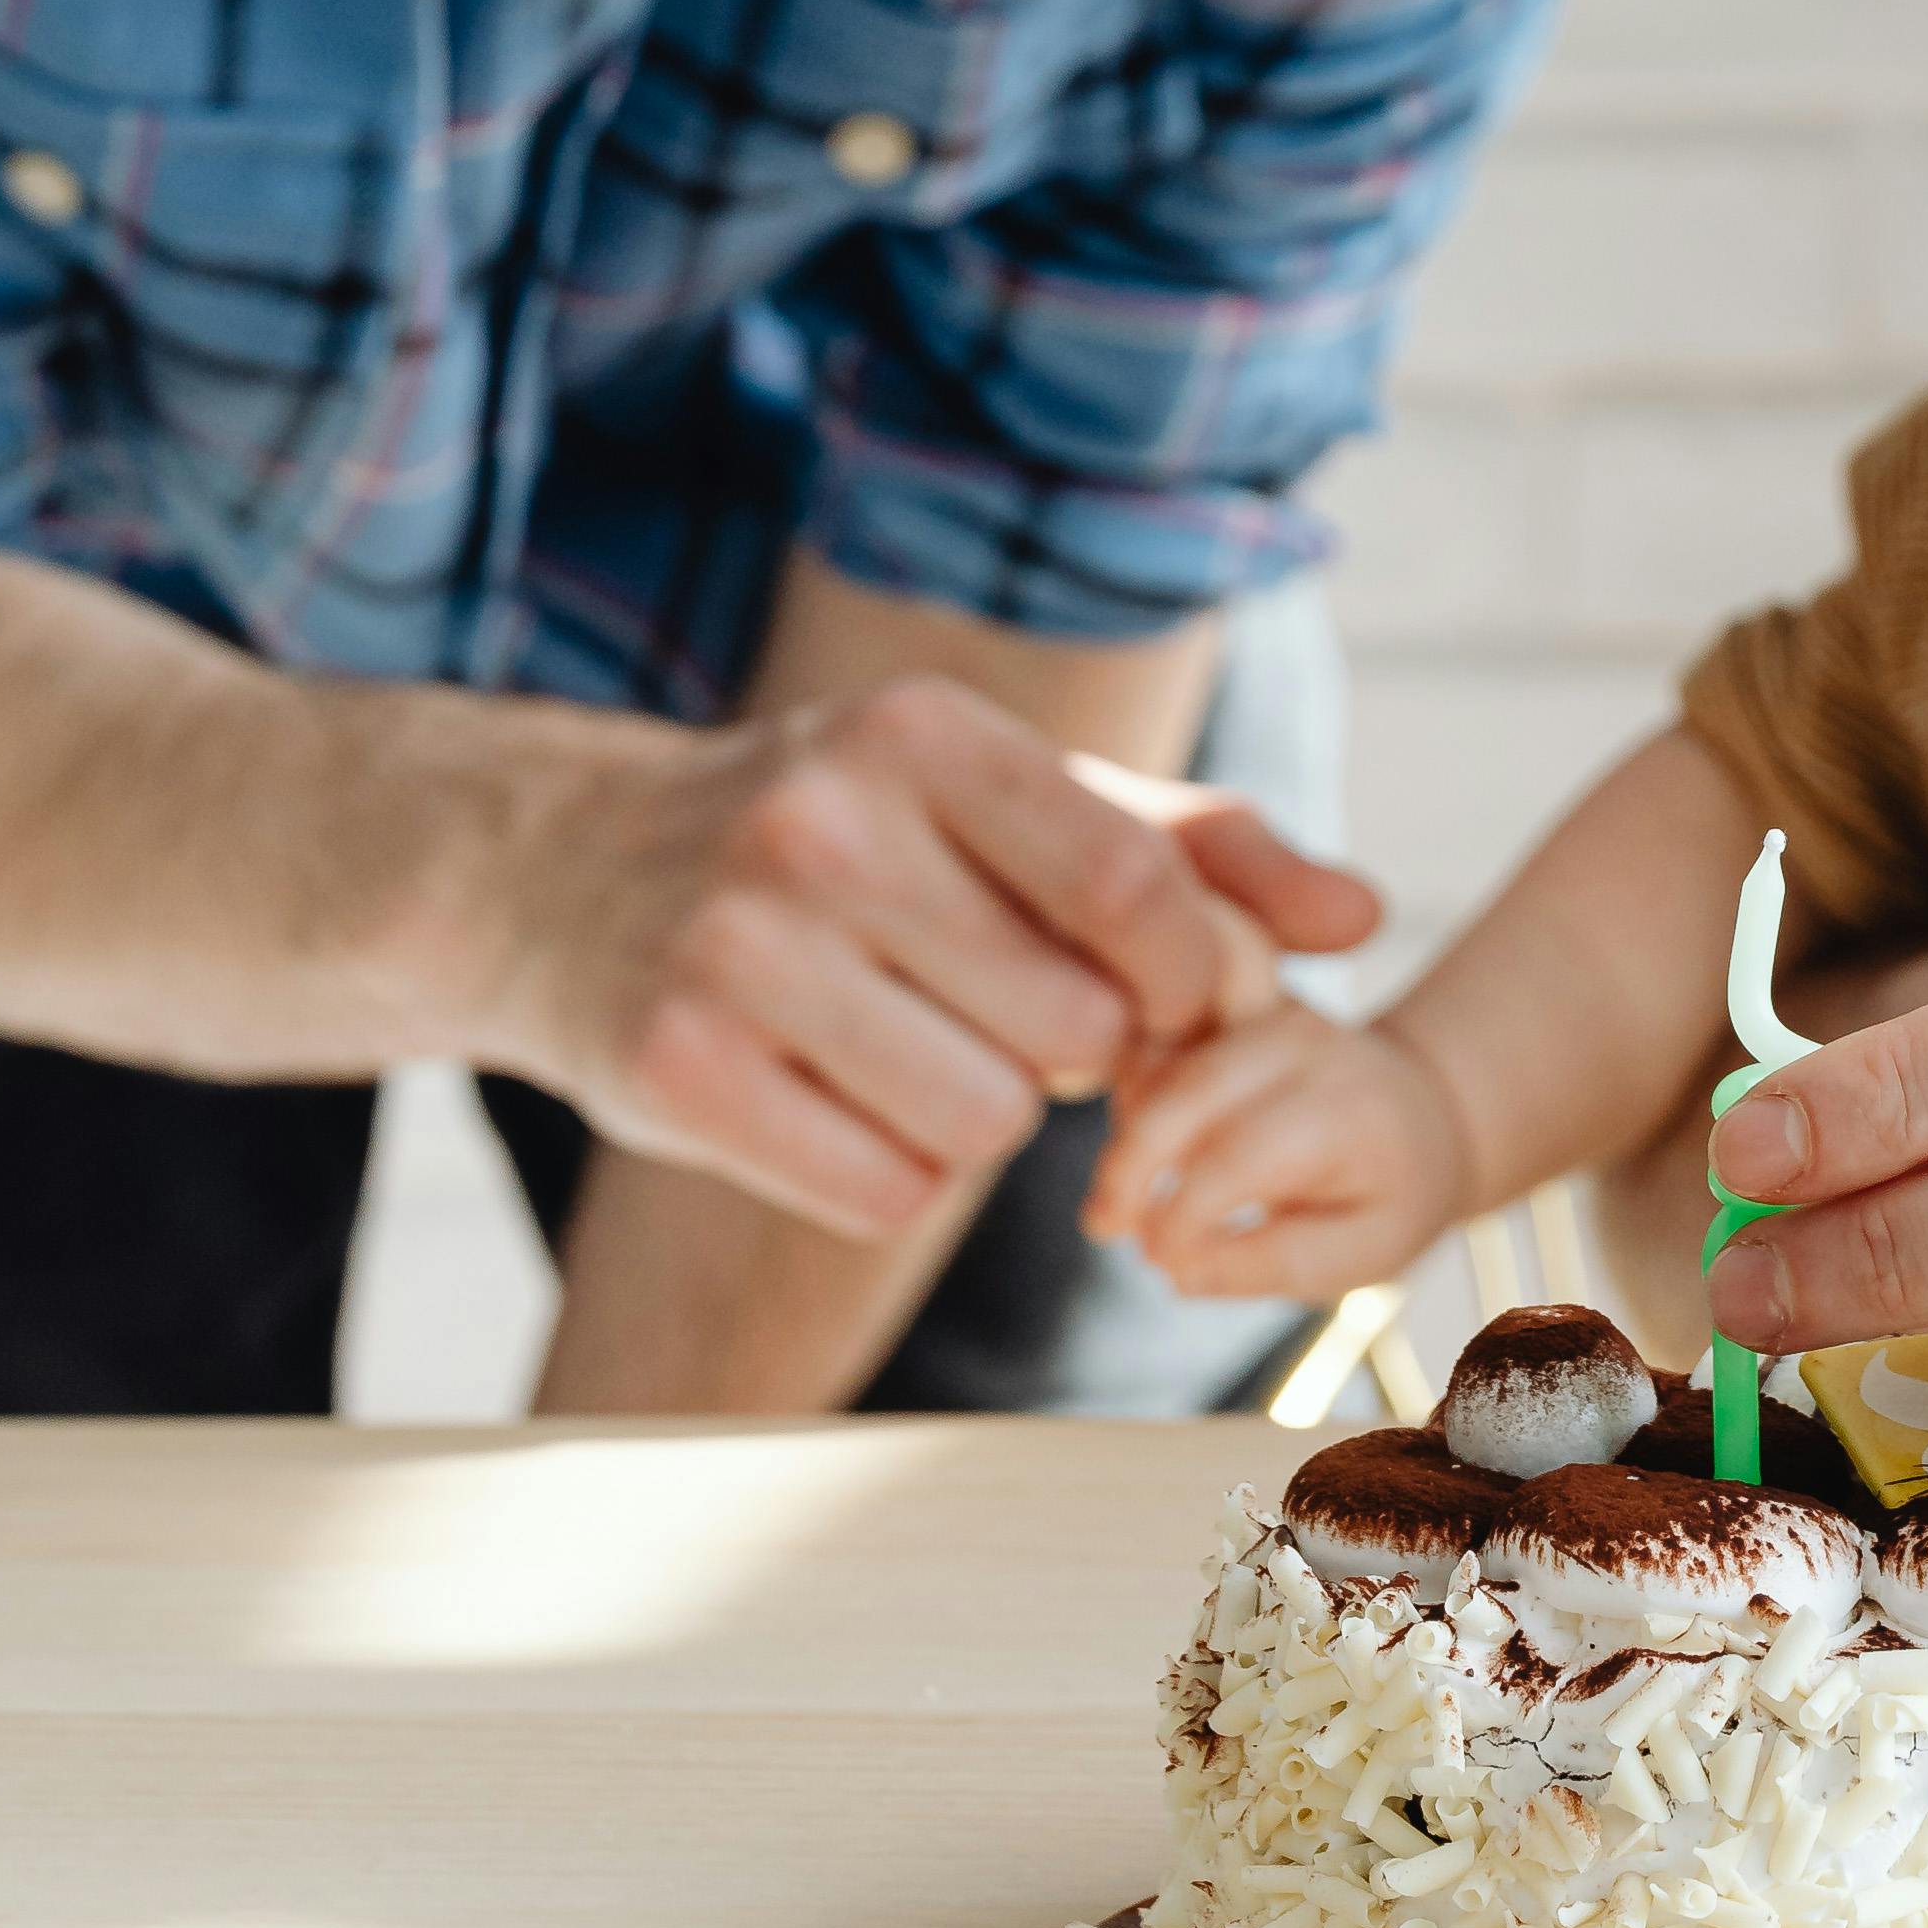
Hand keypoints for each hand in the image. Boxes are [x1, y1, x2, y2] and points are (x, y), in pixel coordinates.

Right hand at [467, 681, 1380, 1245]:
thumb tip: (1364, 916)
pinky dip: (885, 1171)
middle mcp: (824, 828)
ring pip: (984, 1124)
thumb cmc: (840, 832)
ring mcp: (738, 952)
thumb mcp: (1004, 792)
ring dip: (977, 1113)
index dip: (1184, 974)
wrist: (563, 874)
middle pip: (1071, 1028)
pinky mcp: (679, 1073)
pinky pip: (883, 1192)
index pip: (1132, 885)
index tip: (1163, 997)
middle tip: (992, 1006)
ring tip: (904, 1041)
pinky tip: (828, 1097)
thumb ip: (1194, 846)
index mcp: (923, 735)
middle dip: (1068, 1045)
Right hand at [1090, 1007, 1472, 1300]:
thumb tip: (1176, 1268)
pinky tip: (1135, 1140)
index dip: (1179, 1216)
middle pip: (1186, 1089)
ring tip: (1118, 1193)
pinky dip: (1133, 1086)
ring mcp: (1264, 1008)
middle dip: (1128, 1165)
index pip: (1236, 1156)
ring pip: (1163, 1052)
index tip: (1159, 1262)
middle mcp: (1302, 1042)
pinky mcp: (1234, 998)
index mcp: (1342, 1109)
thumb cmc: (1391, 1194)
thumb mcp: (1362, 1255)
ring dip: (1125, 1124)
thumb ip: (1274, 1265)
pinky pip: (1161, 1031)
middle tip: (1102, 1229)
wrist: (1423, 1112)